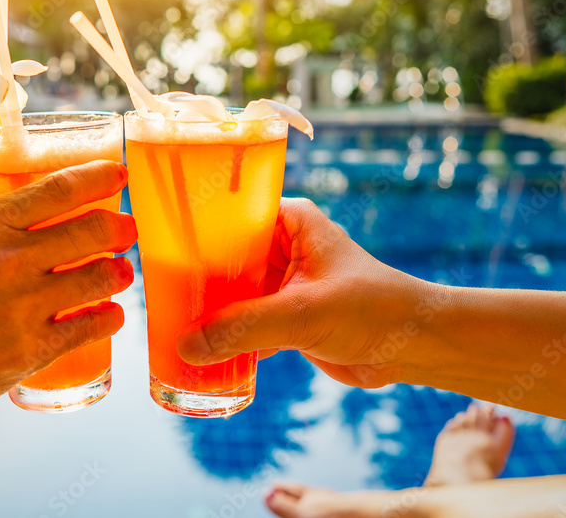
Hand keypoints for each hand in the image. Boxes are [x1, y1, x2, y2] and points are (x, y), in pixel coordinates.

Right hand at [0, 160, 136, 432]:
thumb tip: (8, 203)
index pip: (60, 188)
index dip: (99, 177)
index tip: (118, 175)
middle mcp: (9, 259)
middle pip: (92, 229)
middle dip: (120, 227)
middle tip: (127, 230)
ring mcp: (23, 305)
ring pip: (100, 276)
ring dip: (119, 272)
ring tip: (120, 273)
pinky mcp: (31, 349)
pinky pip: (92, 325)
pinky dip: (110, 317)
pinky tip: (112, 314)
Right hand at [176, 198, 422, 387]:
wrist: (414, 348)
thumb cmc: (374, 310)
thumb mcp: (304, 313)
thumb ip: (244, 327)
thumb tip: (186, 347)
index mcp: (288, 221)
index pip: (227, 215)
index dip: (192, 233)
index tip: (155, 251)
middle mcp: (280, 245)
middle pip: (221, 257)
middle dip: (192, 279)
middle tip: (151, 296)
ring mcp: (281, 281)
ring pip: (229, 292)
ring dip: (205, 311)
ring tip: (165, 324)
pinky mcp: (283, 314)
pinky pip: (242, 320)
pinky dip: (223, 335)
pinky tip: (196, 350)